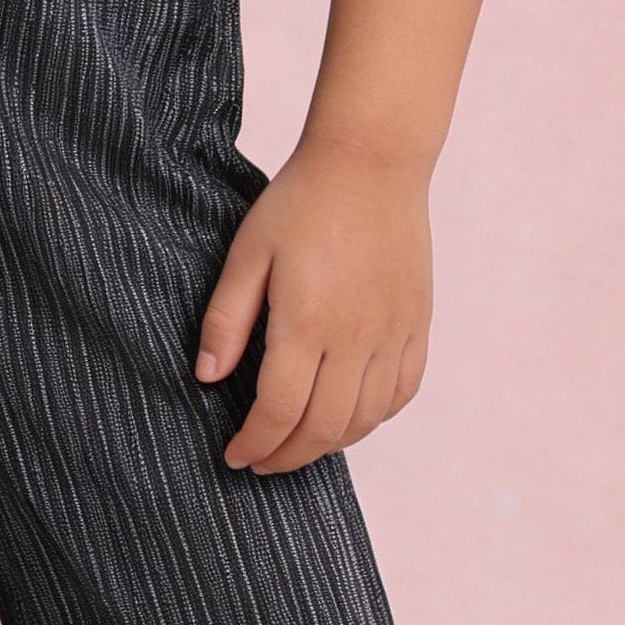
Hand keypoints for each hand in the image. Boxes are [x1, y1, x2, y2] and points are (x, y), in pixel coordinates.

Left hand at [194, 140, 433, 472]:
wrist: (372, 163)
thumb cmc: (300, 203)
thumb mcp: (247, 254)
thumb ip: (226, 320)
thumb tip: (207, 377)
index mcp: (307, 323)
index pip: (279, 412)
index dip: (255, 444)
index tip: (235, 456)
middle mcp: (356, 338)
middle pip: (324, 428)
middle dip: (288, 456)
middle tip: (262, 461)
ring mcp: (393, 333)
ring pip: (366, 418)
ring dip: (329, 443)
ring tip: (298, 443)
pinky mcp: (417, 324)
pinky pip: (402, 392)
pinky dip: (374, 417)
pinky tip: (349, 417)